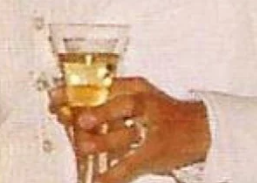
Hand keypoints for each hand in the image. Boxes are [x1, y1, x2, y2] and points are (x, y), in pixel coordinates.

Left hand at [49, 77, 209, 182]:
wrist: (201, 128)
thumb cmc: (162, 111)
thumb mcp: (136, 95)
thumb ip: (105, 100)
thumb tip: (68, 110)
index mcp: (135, 88)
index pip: (105, 84)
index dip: (79, 90)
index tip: (55, 96)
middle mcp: (144, 105)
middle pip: (121, 105)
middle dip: (97, 113)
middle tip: (76, 118)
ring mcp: (152, 130)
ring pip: (127, 135)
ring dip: (103, 141)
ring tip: (84, 147)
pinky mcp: (154, 154)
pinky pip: (130, 165)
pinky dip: (112, 175)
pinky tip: (96, 180)